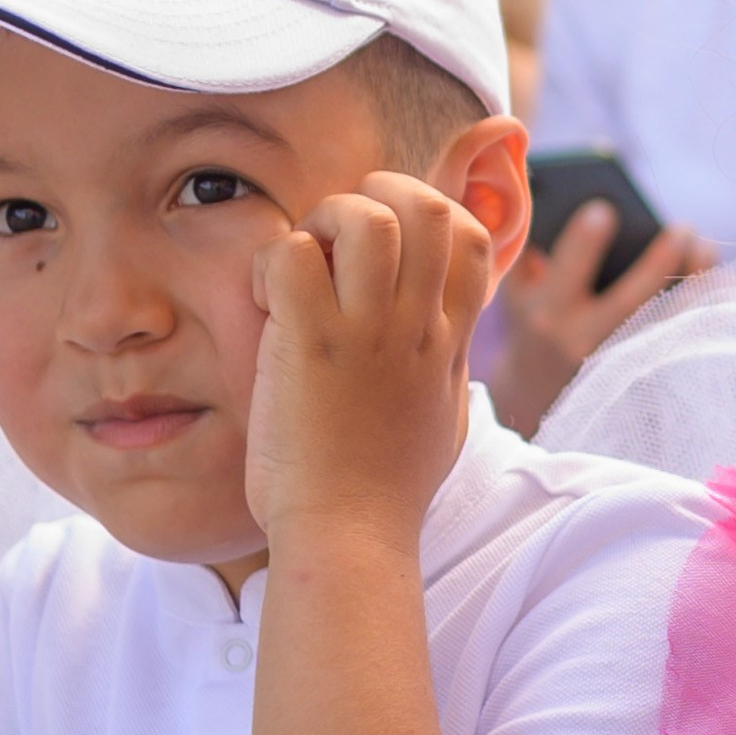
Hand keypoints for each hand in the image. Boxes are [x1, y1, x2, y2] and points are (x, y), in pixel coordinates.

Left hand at [245, 172, 486, 545]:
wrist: (350, 537)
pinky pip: (289, 255)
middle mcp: (417, 324)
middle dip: (377, 197)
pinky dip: (268, 264)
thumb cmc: (386, 490)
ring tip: (301, 265)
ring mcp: (366, 331)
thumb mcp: (443, 414)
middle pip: (426, 207)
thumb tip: (449, 338)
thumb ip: (445, 363)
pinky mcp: (309, 342)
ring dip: (322, 221)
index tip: (389, 245)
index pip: (471, 237)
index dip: (430, 214)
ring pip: (363, 215)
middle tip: (337, 241)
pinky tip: (264, 304)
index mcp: (449, 339)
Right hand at [490, 203, 711, 439]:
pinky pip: (683, 344)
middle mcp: (583, 342)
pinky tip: (725, 286)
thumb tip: (558, 199)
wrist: (537, 397)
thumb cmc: (534, 326)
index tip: (606, 210)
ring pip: (667, 324)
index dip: (585, 240)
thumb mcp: (519, 291)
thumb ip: (533, 251)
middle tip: (683, 227)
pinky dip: (707, 315)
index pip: (568, 272)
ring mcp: (616, 365)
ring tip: (709, 249)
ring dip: (696, 286)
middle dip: (660, 260)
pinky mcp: (643, 377)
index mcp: (546, 314)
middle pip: (632, 301)